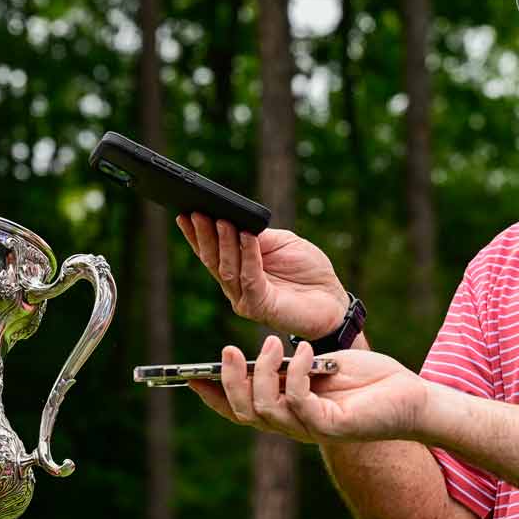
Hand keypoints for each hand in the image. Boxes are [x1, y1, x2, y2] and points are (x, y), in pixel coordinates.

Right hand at [176, 213, 349, 337]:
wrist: (333, 300)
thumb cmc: (309, 271)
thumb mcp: (282, 243)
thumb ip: (259, 236)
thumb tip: (236, 222)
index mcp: (238, 269)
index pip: (211, 251)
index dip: (196, 234)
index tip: (185, 213)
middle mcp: (236, 286)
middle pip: (213, 259)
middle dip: (203, 235)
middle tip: (197, 212)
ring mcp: (245, 298)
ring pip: (227, 269)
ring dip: (224, 243)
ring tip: (221, 220)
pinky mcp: (259, 306)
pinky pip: (250, 277)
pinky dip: (248, 255)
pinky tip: (247, 236)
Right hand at [187, 337, 428, 444]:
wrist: (410, 397)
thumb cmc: (368, 379)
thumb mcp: (319, 366)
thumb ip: (289, 366)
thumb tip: (257, 354)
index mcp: (287, 410)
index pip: (240, 411)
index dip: (214, 398)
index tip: (190, 379)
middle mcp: (295, 425)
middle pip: (245, 414)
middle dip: (229, 383)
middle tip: (228, 351)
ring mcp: (313, 429)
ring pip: (266, 411)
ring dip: (261, 374)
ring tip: (268, 342)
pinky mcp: (334, 427)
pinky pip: (301, 403)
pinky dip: (298, 374)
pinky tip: (308, 351)